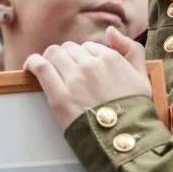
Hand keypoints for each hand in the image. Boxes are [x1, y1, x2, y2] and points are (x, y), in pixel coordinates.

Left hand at [24, 26, 150, 130]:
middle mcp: (92, 64)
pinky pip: (41, 68)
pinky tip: (29, 66)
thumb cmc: (135, 110)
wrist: (124, 141)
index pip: (88, 47)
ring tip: (50, 70)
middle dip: (68, 58)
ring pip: (54, 54)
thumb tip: (109, 30)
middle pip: (70, 49)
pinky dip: (32, 63)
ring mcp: (75, 80)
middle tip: (67, 73)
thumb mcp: (143, 77)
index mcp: (111, 58)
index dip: (84, 58)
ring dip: (51, 59)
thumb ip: (131, 49)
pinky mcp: (59, 96)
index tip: (82, 70)